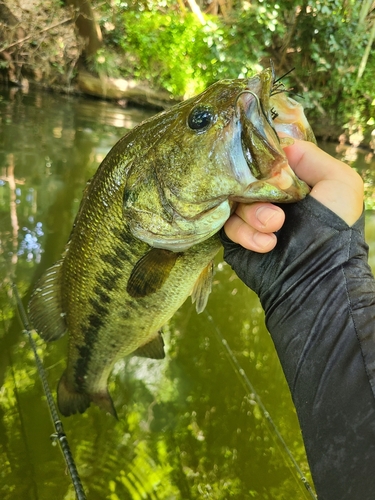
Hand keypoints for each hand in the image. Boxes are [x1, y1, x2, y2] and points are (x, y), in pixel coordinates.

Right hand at [224, 140, 363, 251]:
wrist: (316, 277)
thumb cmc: (335, 228)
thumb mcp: (340, 182)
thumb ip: (311, 156)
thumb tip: (279, 145)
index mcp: (292, 181)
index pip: (267, 158)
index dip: (263, 159)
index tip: (266, 165)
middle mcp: (270, 196)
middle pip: (246, 176)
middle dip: (260, 192)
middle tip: (278, 211)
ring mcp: (252, 217)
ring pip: (235, 200)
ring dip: (254, 215)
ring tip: (275, 228)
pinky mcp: (237, 237)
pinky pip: (228, 224)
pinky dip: (245, 233)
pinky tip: (266, 244)